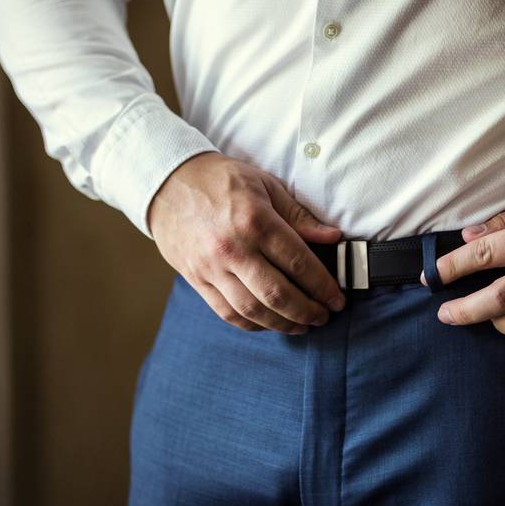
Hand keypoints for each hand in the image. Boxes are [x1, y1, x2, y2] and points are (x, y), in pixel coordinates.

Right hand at [148, 152, 345, 333]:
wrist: (167, 182)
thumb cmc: (220, 179)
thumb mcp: (265, 185)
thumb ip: (299, 216)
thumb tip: (332, 238)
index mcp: (255, 221)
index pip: (299, 263)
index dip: (323, 286)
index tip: (337, 299)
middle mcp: (233, 248)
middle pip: (278, 294)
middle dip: (307, 311)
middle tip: (323, 316)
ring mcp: (212, 267)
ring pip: (252, 310)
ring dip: (282, 324)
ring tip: (301, 326)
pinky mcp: (196, 279)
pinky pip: (226, 312)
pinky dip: (251, 324)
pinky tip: (268, 323)